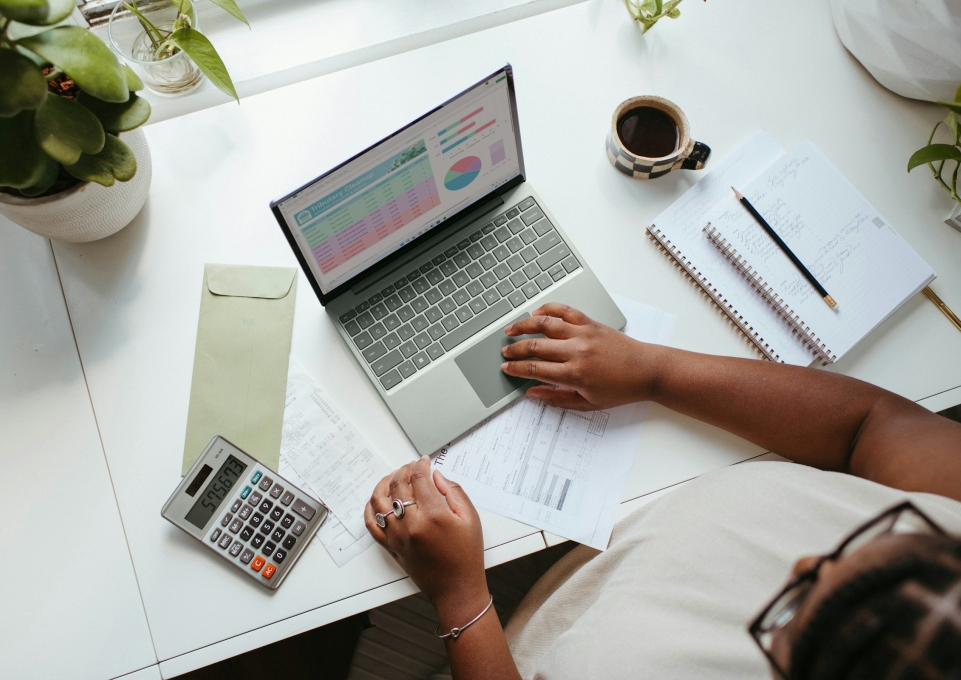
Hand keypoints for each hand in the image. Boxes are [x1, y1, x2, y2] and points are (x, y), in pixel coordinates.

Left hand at [365, 457, 489, 624]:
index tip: (424, 461)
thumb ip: (453, 492)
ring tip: (394, 478)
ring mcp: (397, 536)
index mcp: (433, 516)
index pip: (419, 479)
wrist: (457, 589)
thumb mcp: (470, 519)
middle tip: (411, 467)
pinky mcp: (391, 546)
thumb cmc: (466, 557)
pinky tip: (378, 500)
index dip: (421, 465)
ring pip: (379, 501)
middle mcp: (411, 525)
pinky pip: (371, 524)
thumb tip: (436, 476)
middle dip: (404, 470)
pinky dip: (370, 508)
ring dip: (385, 484)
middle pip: (398, 486)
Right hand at [501, 303, 662, 409]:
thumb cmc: (621, 389)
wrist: (646, 371)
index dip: (516, 368)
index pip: (534, 369)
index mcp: (574, 374)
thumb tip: (532, 393)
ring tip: (511, 329)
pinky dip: (549, 309)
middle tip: (505, 352)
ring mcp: (583, 334)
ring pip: (545, 324)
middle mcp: (576, 351)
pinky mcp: (591, 323)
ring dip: (524, 325)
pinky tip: (537, 312)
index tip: (506, 368)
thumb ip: (557, 398)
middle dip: (515, 349)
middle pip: (535, 346)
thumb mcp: (588, 404)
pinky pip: (565, 311)